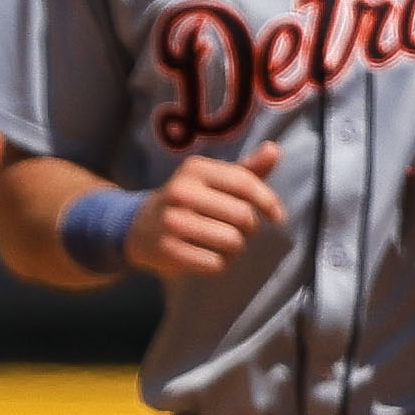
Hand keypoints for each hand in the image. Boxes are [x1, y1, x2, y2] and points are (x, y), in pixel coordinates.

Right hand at [128, 142, 283, 277]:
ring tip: (224, 243)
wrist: (138, 225)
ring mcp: (171, 221)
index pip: (245, 184)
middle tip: (240, 230)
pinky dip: (219, 264)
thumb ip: (246, 169)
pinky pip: (215, 263)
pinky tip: (209, 256)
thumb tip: (274, 150)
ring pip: (232, 242)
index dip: (268, 202)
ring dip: (236, 248)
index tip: (276, 216)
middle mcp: (180, 192)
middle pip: (243, 216)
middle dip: (250, 228)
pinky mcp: (167, 250)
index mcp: (195, 169)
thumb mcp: (213, 179)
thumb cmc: (189, 200)